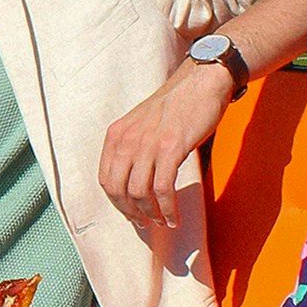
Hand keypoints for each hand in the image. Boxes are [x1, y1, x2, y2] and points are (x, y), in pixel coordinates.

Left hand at [98, 58, 232, 227]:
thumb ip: (133, 147)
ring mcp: (148, 143)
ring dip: (151, 214)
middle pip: (117, 190)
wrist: (201, 82)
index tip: (130, 213)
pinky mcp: (171, 148)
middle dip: (131, 213)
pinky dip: (168, 209)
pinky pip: (163, 189)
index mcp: (116, 134)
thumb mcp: (141, 123)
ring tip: (163, 221)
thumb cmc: (176, 105)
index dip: (117, 203)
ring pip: (139, 193)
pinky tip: (174, 217)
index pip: (105, 180)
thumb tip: (134, 184)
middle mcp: (127, 139)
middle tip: (145, 223)